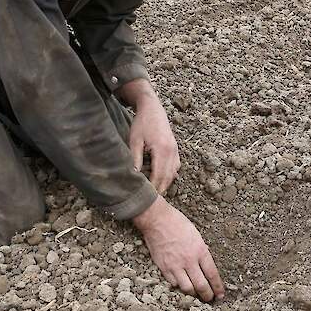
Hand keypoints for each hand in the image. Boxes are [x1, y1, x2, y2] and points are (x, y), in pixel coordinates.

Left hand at [117, 79, 179, 194]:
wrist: (153, 108)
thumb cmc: (142, 124)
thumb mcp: (135, 141)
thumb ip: (135, 159)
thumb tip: (134, 177)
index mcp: (162, 150)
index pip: (159, 176)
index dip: (153, 188)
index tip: (146, 198)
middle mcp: (172, 152)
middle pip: (168, 178)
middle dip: (160, 190)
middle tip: (151, 201)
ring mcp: (176, 151)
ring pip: (173, 174)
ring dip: (164, 184)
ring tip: (154, 193)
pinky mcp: (175, 149)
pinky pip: (175, 168)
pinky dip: (168, 176)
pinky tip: (159, 180)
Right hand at [133, 197, 224, 301]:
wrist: (157, 220)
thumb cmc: (177, 222)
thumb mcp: (196, 235)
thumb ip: (201, 252)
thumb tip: (204, 265)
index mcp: (200, 251)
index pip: (212, 274)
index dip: (217, 287)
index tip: (220, 294)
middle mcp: (189, 260)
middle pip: (201, 285)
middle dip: (207, 295)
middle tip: (209, 299)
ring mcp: (175, 265)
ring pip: (187, 288)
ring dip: (193, 293)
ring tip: (196, 294)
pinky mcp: (164, 267)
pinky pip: (173, 283)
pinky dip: (178, 286)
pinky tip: (181, 284)